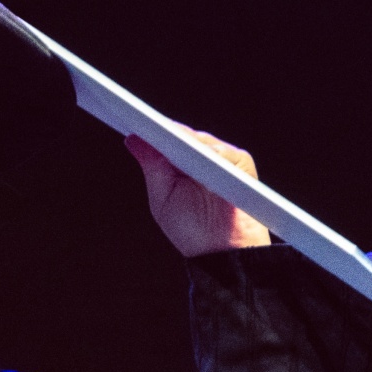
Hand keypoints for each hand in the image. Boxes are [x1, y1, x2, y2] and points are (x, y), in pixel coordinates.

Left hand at [126, 129, 273, 257]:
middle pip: (182, 135)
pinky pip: (224, 151)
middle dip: (166, 130)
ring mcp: (221, 158)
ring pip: (201, 140)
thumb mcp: (163, 198)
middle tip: (146, 121)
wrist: (224, 252)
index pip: (164, 141)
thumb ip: (152, 167)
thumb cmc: (193, 231)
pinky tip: (197, 152)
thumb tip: (132, 139)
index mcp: (178, 166)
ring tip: (168, 137)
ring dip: (187, 140)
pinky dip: (211, 151)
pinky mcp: (240, 163)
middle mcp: (200, 158)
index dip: (150, 130)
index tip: (131, 119)